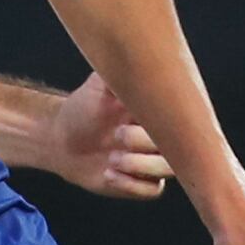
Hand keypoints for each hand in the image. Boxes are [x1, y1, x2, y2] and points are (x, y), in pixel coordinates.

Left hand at [35, 73, 170, 198]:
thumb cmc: (82, 110)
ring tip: (112, 159)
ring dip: (140, 165)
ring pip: (169, 169)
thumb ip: (118, 74)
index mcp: (156, 111)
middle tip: (118, 135)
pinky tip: (108, 174)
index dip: (167, 118)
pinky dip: (131, 184)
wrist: (62, 140)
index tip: (138, 116)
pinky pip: (152, 190)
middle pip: (178, 144)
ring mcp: (153, 160)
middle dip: (147, 142)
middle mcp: (160, 135)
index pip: (182, 115)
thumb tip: (135, 55)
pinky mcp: (141, 183)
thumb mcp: (98, 86)